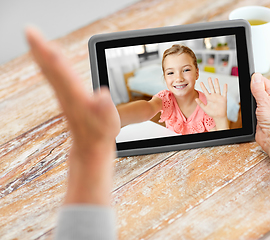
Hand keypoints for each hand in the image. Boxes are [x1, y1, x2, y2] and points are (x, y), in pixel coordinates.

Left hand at [26, 27, 120, 204]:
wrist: (90, 149)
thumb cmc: (100, 135)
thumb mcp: (109, 123)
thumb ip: (105, 108)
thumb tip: (102, 93)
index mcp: (76, 97)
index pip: (61, 72)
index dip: (52, 55)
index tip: (40, 39)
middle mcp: (66, 94)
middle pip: (51, 68)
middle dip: (40, 49)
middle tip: (30, 30)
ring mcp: (64, 96)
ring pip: (50, 72)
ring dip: (42, 55)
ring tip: (36, 40)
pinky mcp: (66, 98)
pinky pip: (54, 77)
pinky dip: (48, 65)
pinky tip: (47, 59)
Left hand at [196, 78, 227, 129]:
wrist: (218, 116)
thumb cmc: (212, 113)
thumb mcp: (205, 108)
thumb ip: (200, 103)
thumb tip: (195, 99)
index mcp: (209, 98)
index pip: (205, 91)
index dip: (203, 87)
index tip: (200, 82)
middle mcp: (214, 96)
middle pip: (212, 88)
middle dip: (210, 83)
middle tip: (209, 78)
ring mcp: (219, 97)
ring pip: (218, 88)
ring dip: (217, 84)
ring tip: (216, 79)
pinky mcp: (223, 99)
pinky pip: (224, 93)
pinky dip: (225, 88)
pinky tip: (225, 84)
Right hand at [250, 73, 269, 152]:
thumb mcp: (265, 101)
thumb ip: (258, 89)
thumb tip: (255, 76)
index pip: (264, 82)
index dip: (255, 79)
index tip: (248, 77)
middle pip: (259, 90)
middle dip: (251, 90)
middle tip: (246, 88)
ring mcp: (266, 111)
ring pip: (255, 101)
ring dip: (250, 100)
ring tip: (247, 99)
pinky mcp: (260, 119)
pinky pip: (253, 111)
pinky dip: (249, 110)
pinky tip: (248, 109)